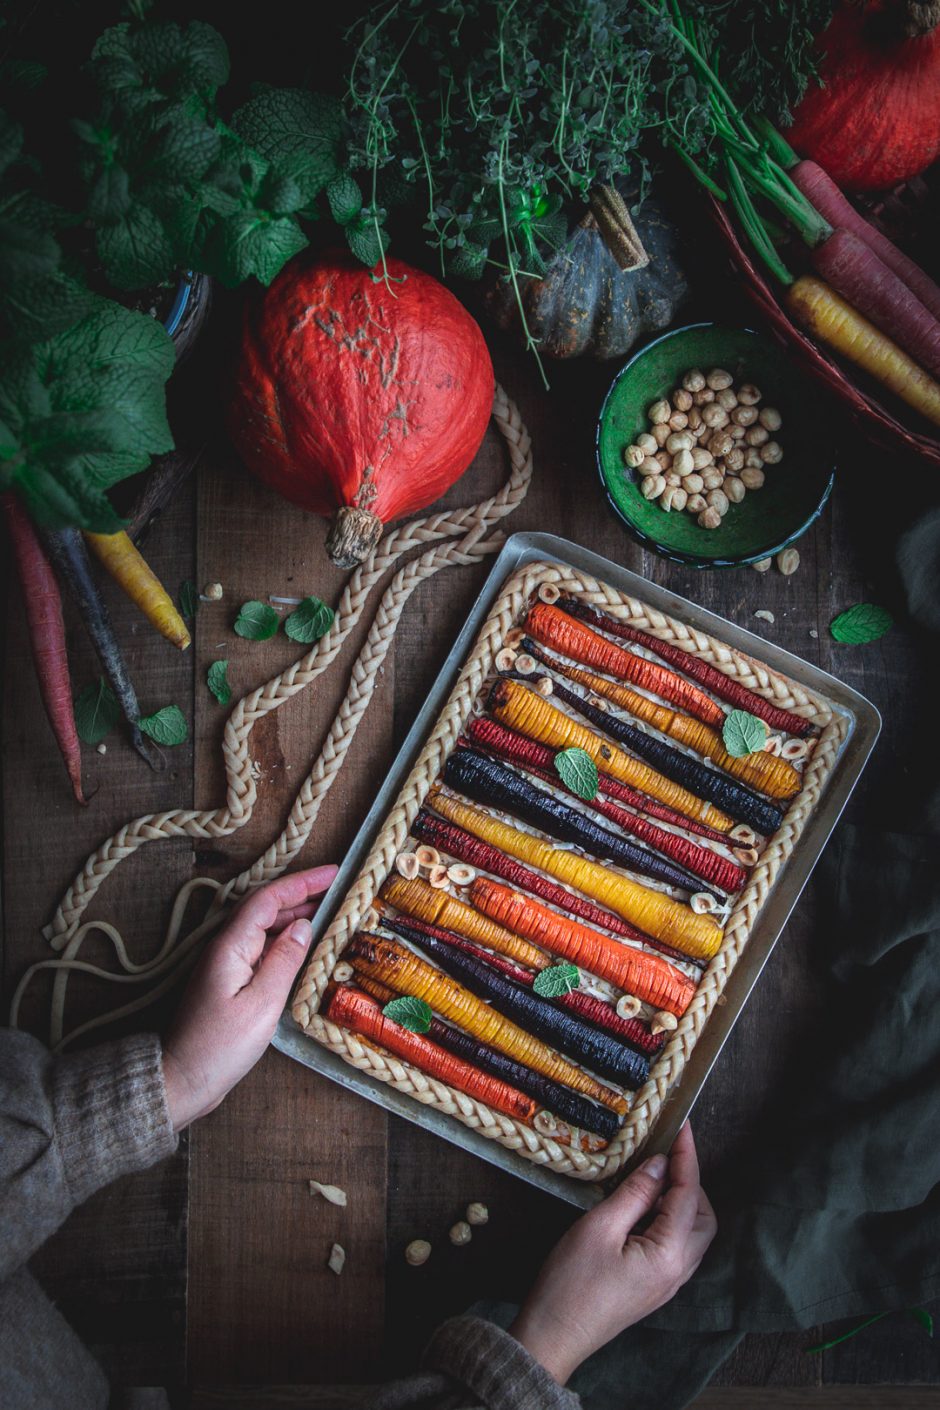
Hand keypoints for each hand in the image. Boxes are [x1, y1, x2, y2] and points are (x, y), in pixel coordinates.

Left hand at [161, 865, 336, 1130]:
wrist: (181, 1079)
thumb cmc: (220, 1046)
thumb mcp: (262, 1004)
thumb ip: (285, 960)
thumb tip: (304, 926)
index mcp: (230, 946)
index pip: (268, 899)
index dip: (302, 883)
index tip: (334, 872)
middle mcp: (224, 947)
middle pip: (264, 908)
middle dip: (301, 894)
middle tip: (338, 889)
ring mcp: (224, 963)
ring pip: (262, 927)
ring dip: (294, 916)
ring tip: (328, 911)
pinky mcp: (227, 980)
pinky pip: (259, 946)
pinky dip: (284, 939)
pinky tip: (302, 946)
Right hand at [509, 1122, 715, 1384]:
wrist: (554, 1336)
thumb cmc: (571, 1283)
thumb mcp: (599, 1227)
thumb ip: (634, 1193)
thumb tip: (659, 1164)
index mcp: (669, 1254)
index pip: (688, 1194)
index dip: (686, 1156)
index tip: (683, 1125)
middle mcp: (678, 1271)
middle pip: (702, 1218)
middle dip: (690, 1182)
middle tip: (665, 1154)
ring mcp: (668, 1284)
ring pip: (692, 1234)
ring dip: (681, 1201)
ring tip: (653, 1177)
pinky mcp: (654, 1288)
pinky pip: (677, 1247)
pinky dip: (669, 1220)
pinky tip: (644, 1208)